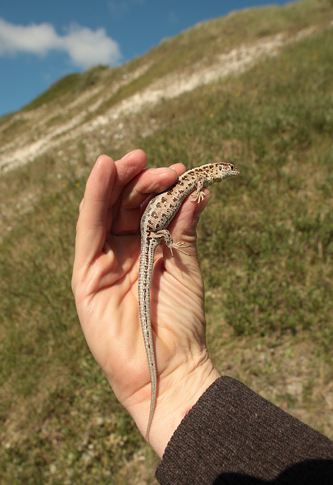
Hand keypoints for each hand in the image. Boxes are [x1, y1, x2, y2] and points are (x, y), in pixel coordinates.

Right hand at [72, 150, 219, 456]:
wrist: (172, 367)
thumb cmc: (182, 320)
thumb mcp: (186, 266)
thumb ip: (184, 228)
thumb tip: (197, 190)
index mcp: (144, 250)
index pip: (144, 208)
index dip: (155, 186)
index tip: (177, 170)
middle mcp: (120, 253)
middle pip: (121, 206)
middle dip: (136, 180)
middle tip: (155, 164)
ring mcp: (101, 264)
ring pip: (102, 212)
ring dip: (114, 182)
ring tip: (131, 160)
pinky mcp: (85, 277)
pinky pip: (88, 231)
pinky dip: (93, 200)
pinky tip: (103, 171)